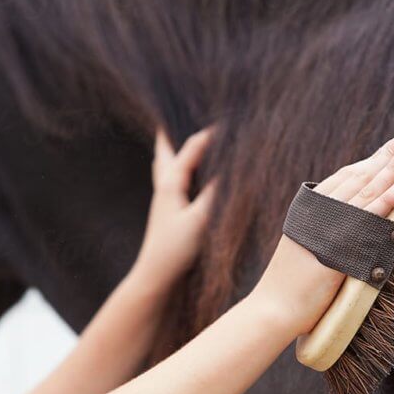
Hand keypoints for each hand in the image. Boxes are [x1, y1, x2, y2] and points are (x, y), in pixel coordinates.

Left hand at [132, 127, 216, 289]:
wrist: (156, 278)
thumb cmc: (175, 249)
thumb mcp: (200, 219)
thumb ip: (218, 192)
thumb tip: (236, 168)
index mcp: (170, 182)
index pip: (192, 147)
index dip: (211, 134)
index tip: (230, 122)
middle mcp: (164, 187)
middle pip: (166, 150)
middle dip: (173, 132)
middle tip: (180, 114)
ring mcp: (166, 200)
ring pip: (168, 165)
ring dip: (177, 150)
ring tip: (189, 139)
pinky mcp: (171, 213)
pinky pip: (176, 181)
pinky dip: (184, 170)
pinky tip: (195, 177)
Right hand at [249, 128, 393, 336]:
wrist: (273, 308)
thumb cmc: (289, 287)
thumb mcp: (304, 248)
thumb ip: (323, 231)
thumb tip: (347, 225)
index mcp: (310, 209)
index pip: (346, 176)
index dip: (371, 160)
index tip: (391, 146)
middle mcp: (318, 211)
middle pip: (358, 175)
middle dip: (386, 154)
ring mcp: (327, 226)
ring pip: (366, 188)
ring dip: (392, 165)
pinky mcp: (337, 244)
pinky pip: (368, 217)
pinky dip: (388, 198)